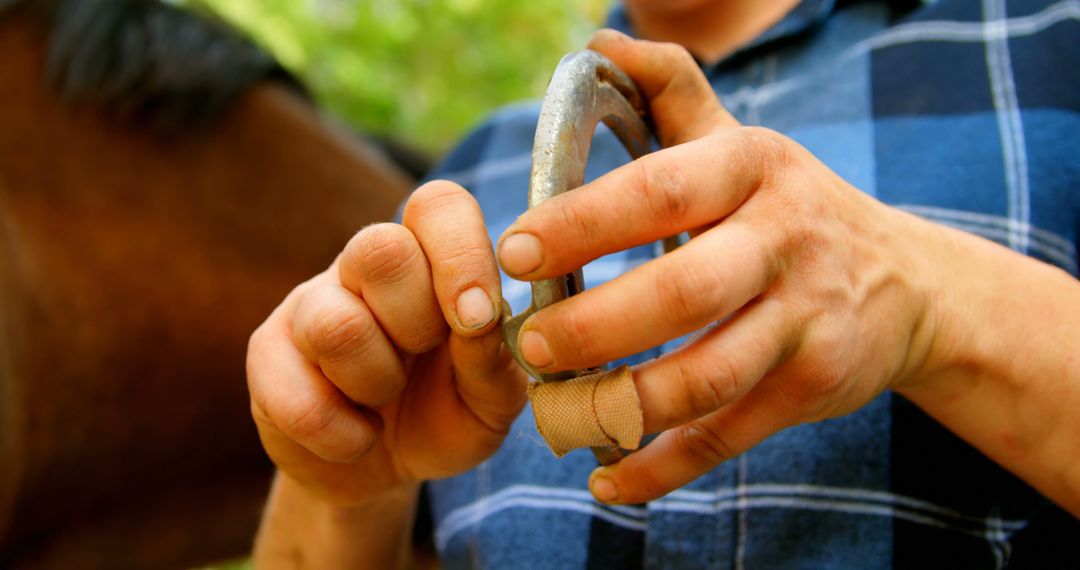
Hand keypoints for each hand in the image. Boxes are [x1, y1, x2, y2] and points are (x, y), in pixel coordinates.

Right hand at [247, 181, 526, 505]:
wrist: (388, 472)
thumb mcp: (491, 399)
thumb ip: (494, 359)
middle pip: (381, 250)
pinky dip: (345, 436)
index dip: (460, 254)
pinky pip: (300, 400)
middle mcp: (364, 266)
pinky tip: (356, 435)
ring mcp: (309, 305)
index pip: (437, 205)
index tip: (477, 318)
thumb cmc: (449, 414)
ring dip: (377, 383)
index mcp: (429, 256)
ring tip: (386, 397)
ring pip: (337, 326)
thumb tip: (478, 323)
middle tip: (424, 356)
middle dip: (418, 322)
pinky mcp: (266, 355)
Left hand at [497, 30, 945, 503]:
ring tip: (556, 411)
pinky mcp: (812, 388)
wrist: (908, 285)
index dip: (584, 221)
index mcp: (752, 169)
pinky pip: (729, 436)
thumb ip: (670, 93)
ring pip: (707, 376)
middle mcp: (784, 241)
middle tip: (527, 342)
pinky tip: (609, 478)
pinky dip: (664, 467)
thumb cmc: (788, 209)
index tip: (513, 249)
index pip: (662, 189)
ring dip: (622, 404)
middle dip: (595, 324)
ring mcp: (805, 320)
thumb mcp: (742, 142)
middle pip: (683, 291)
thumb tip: (598, 45)